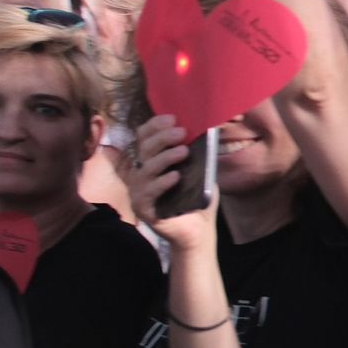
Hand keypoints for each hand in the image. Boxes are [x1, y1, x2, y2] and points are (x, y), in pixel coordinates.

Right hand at [126, 116, 215, 249]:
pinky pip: (147, 193)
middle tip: (182, 132)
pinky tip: (175, 177)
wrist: (198, 229)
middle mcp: (141, 174)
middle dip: (162, 137)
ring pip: (146, 169)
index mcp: (152, 160)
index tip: (173, 118)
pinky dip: (161, 183)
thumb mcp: (200, 170)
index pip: (144, 136)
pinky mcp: (143, 209)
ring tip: (184, 152)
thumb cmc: (197, 198)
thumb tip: (207, 127)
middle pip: (144, 148)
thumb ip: (198, 151)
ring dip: (165, 157)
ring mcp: (139, 191)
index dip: (155, 125)